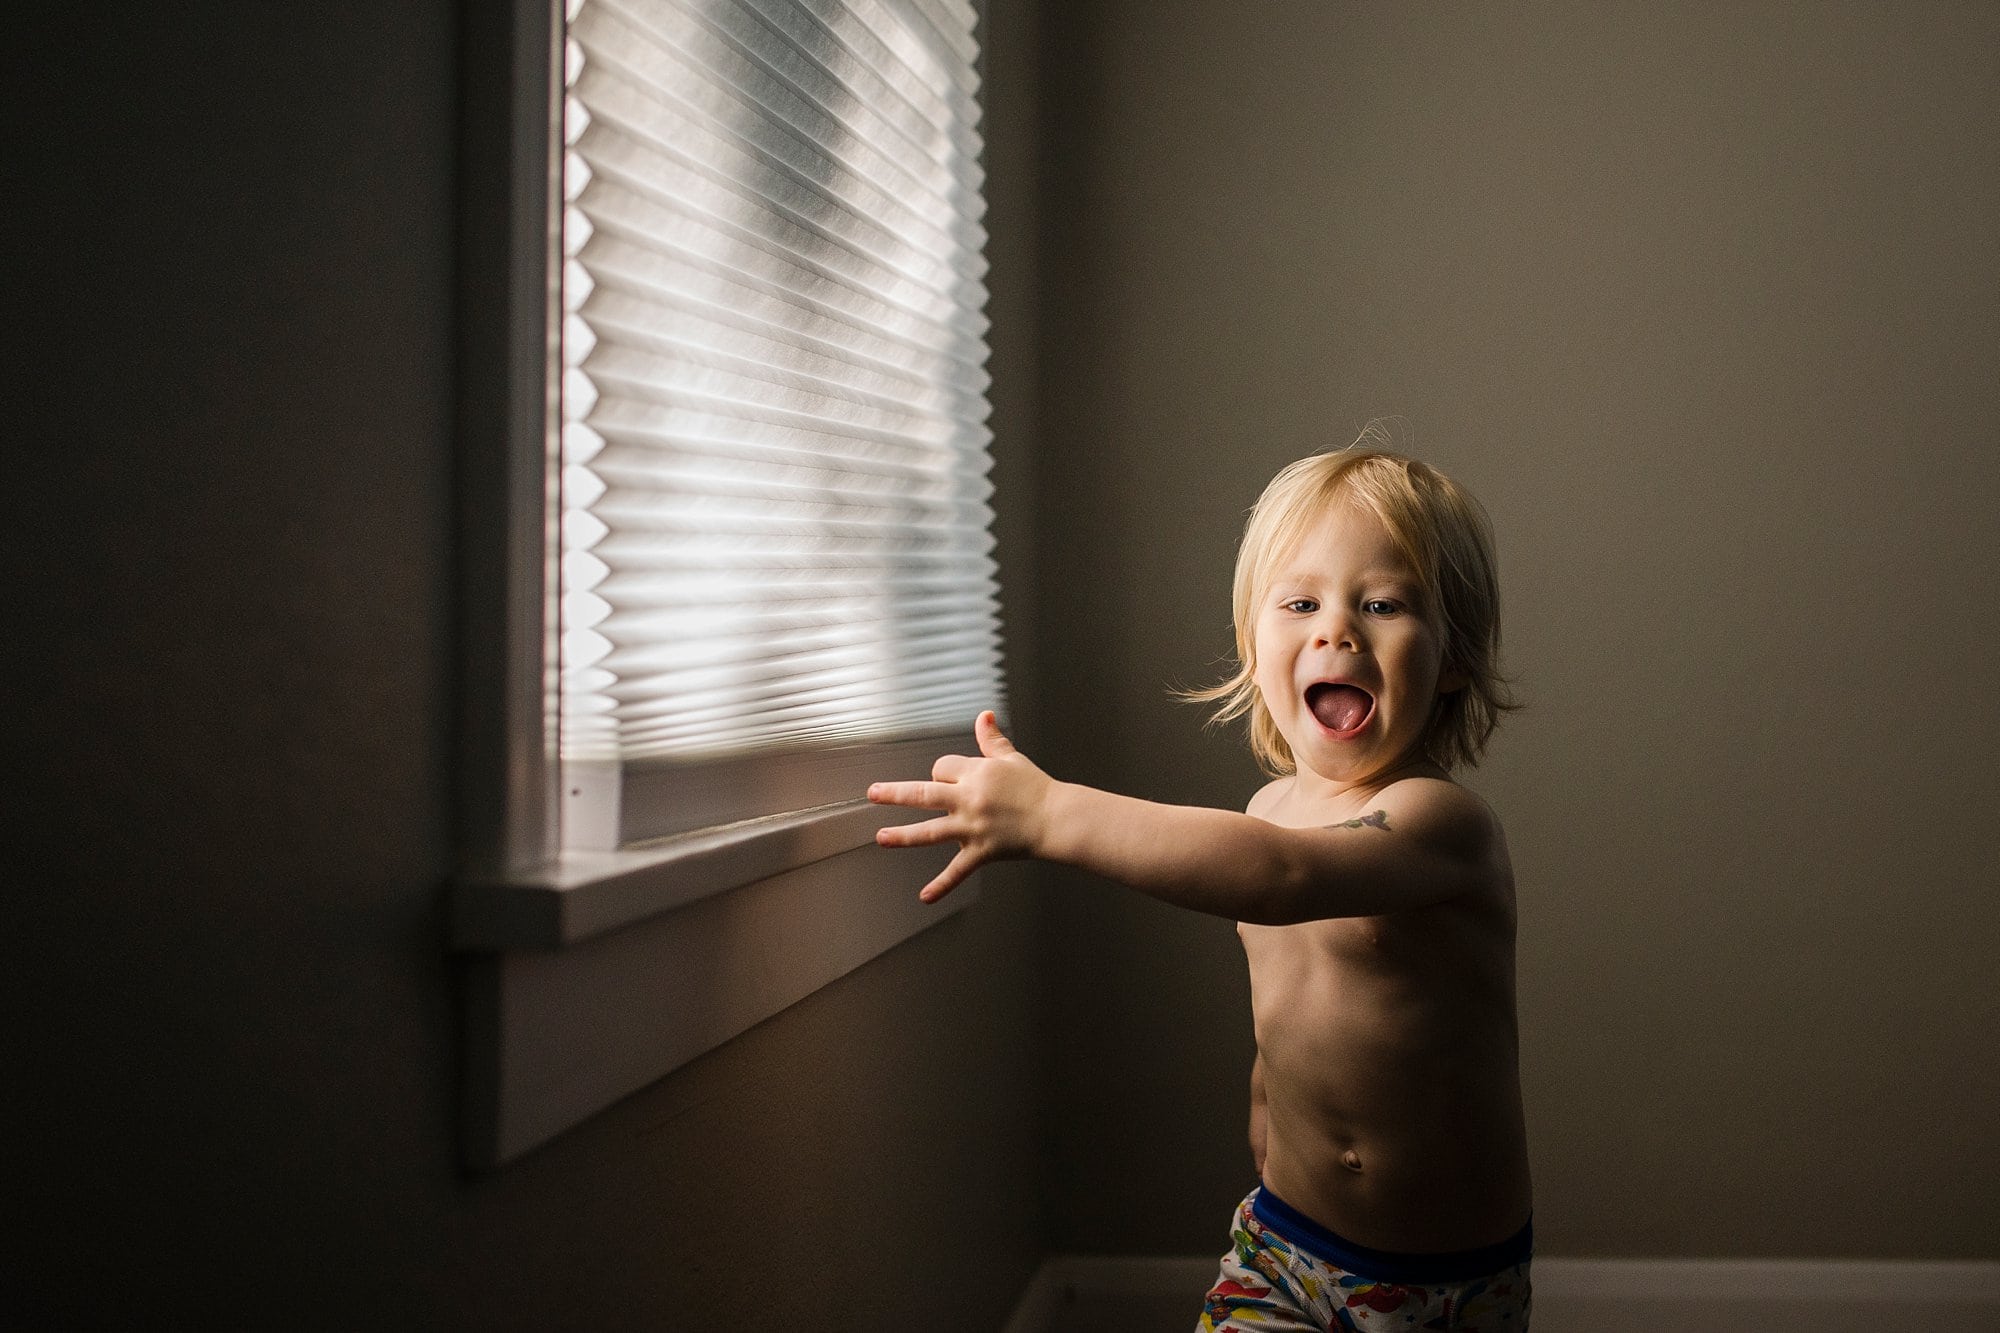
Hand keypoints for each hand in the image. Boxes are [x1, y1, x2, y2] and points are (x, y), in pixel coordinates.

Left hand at [867, 710, 1051, 901]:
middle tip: (873, 793)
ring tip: (881, 837)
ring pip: (929, 832)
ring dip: (902, 836)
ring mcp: (972, 828)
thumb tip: (984, 716)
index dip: (943, 773)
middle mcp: (969, 800)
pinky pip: (957, 870)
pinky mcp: (981, 851)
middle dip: (894, 794)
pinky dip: (941, 885)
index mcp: (976, 774)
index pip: (942, 768)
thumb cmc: (1036, 789)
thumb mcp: (1012, 759)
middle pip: (923, 794)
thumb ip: (992, 740)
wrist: (1056, 819)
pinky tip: (925, 896)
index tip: (950, 780)